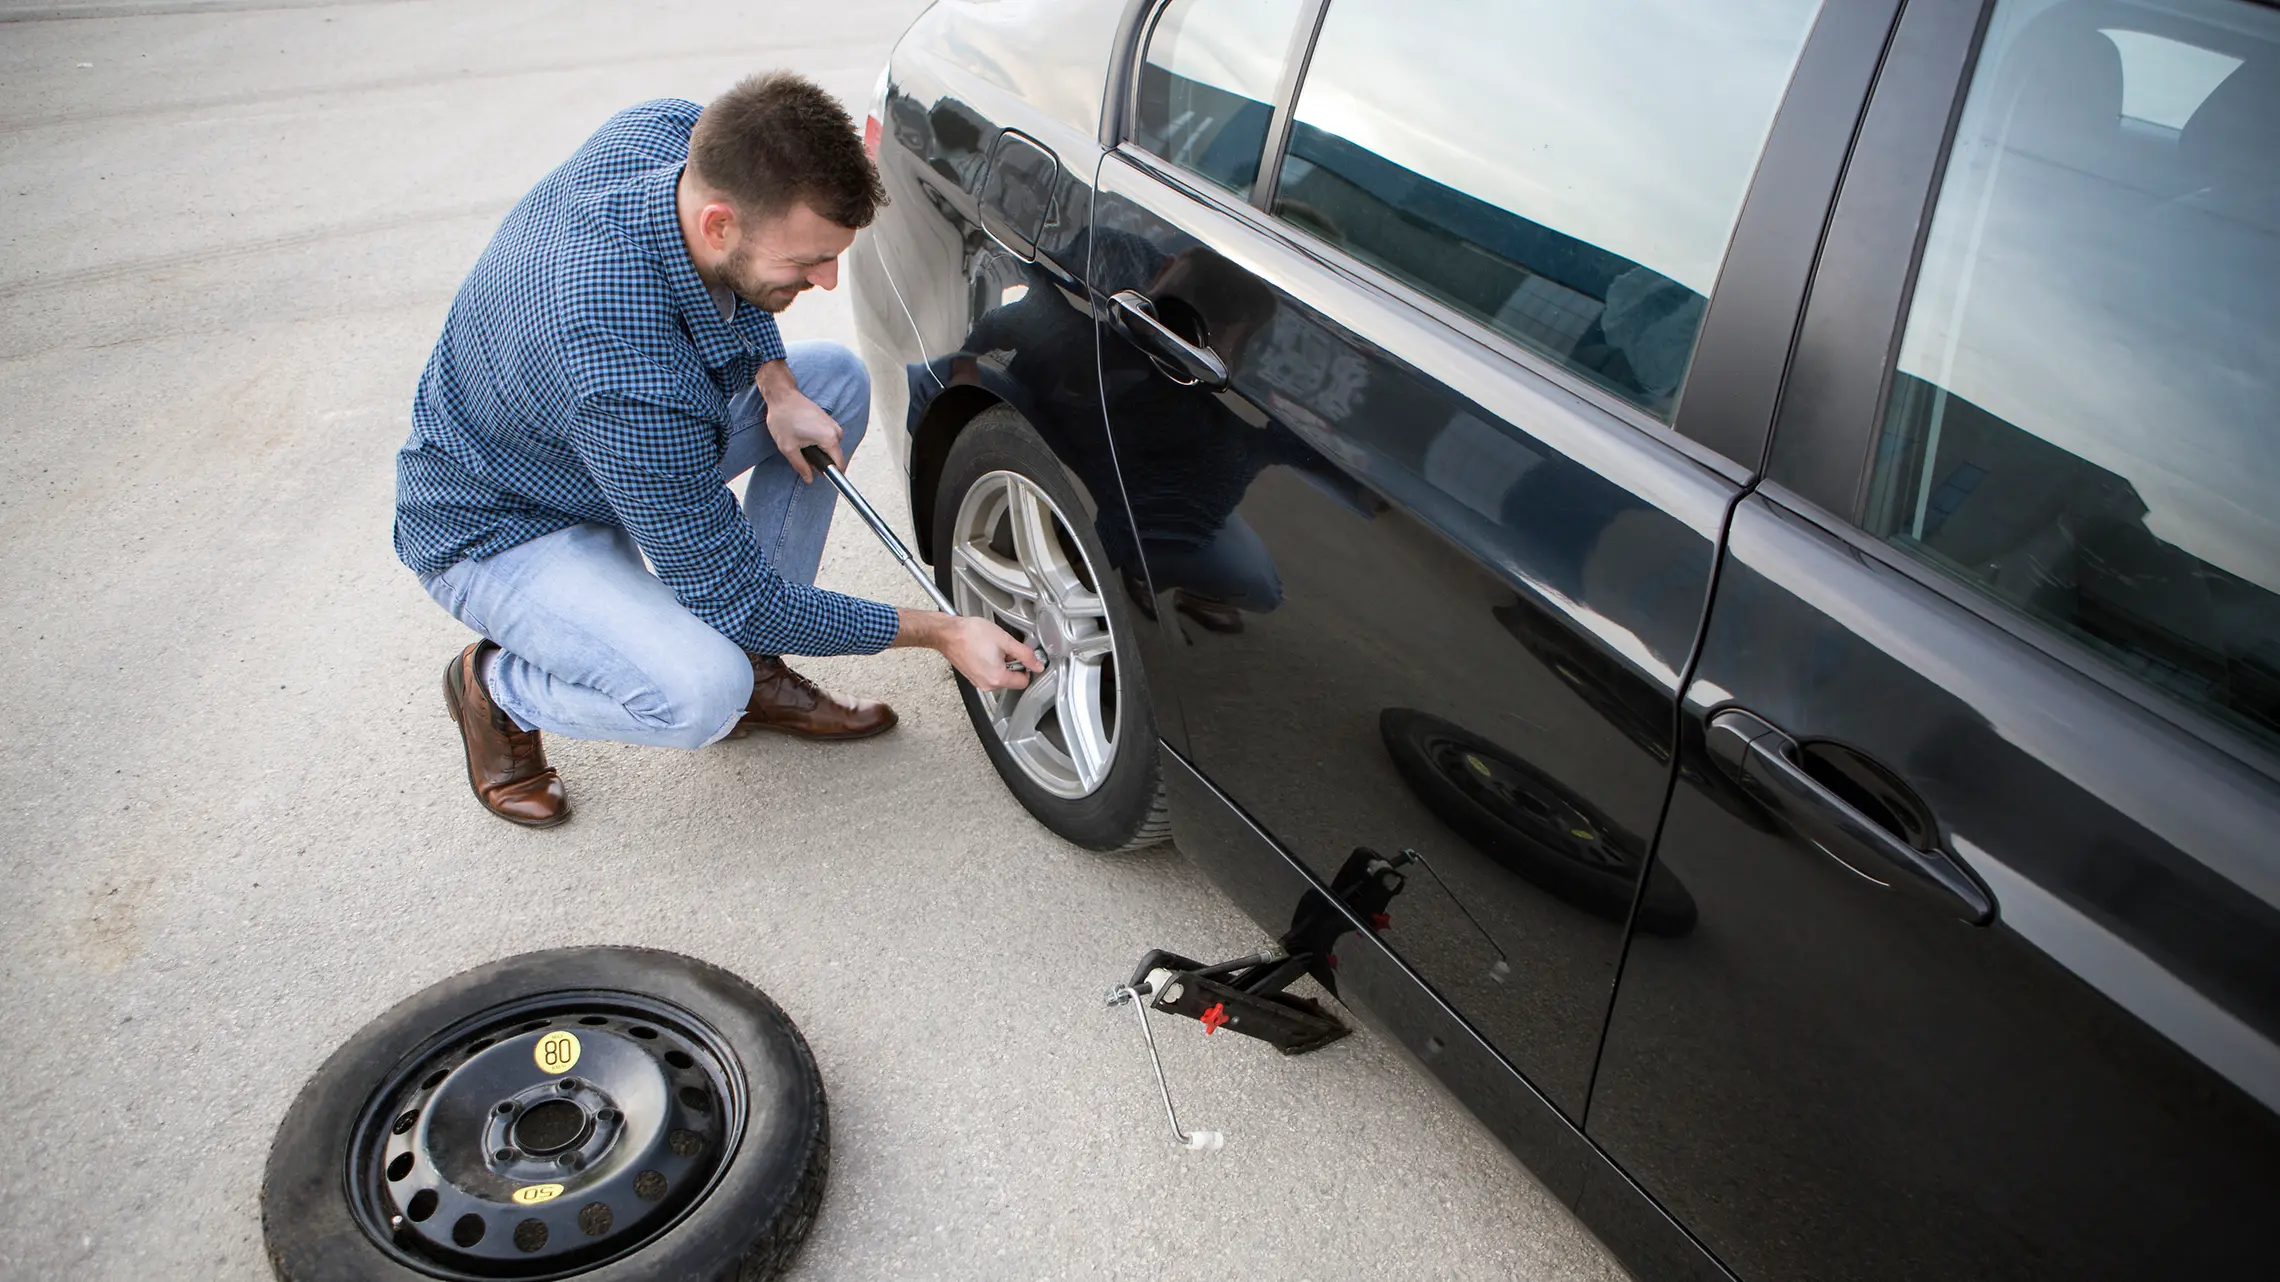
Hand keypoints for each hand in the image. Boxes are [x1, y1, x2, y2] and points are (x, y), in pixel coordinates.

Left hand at [757, 360, 840, 481]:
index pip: (839, 464)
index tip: (824, 478)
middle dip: (821, 461)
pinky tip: (803, 435)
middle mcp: (835, 431)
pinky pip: (828, 438)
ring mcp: (833, 424)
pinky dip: (818, 441)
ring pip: (830, 447)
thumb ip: (801, 467)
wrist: (783, 396)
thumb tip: (810, 478)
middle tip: (802, 456)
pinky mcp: (828, 420)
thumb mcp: (788, 448)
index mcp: (829, 439)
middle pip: (835, 456)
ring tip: (800, 443)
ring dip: (818, 451)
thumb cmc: (784, 418)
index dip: (832, 475)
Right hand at [892, 610, 1041, 690]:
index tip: (1023, 656)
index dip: (1027, 667)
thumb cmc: (971, 634)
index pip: (1024, 682)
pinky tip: (984, 650)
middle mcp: (987, 684)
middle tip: (1004, 647)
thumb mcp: (1005, 640)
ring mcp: (978, 682)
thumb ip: (1025, 654)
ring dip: (1001, 663)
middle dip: (1012, 664)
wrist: (947, 633)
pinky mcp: (972, 676)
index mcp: (997, 678)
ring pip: (1000, 676)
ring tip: (992, 647)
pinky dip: (991, 663)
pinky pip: (989, 673)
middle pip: (1011, 680)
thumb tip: (1038, 665)